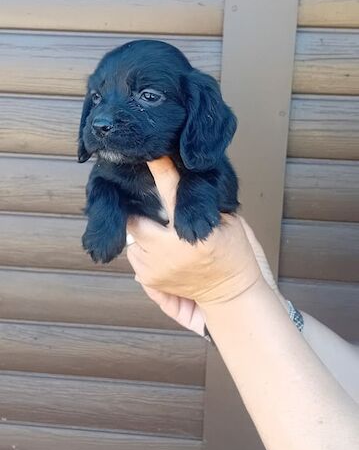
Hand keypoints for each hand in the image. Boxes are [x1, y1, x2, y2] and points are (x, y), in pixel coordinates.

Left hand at [127, 158, 260, 332]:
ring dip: (144, 235)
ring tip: (165, 240)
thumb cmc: (233, 255)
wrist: (232, 296)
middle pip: (135, 220)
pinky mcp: (150, 281)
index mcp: (195, 231)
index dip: (161, 169)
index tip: (152, 153)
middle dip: (141, 214)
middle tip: (155, 215)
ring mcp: (157, 268)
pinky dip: (144, 253)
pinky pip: (135, 258)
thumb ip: (205, 203)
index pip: (171, 191)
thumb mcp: (229, 223)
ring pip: (132, 239)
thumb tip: (182, 178)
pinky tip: (164, 255)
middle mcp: (171, 250)